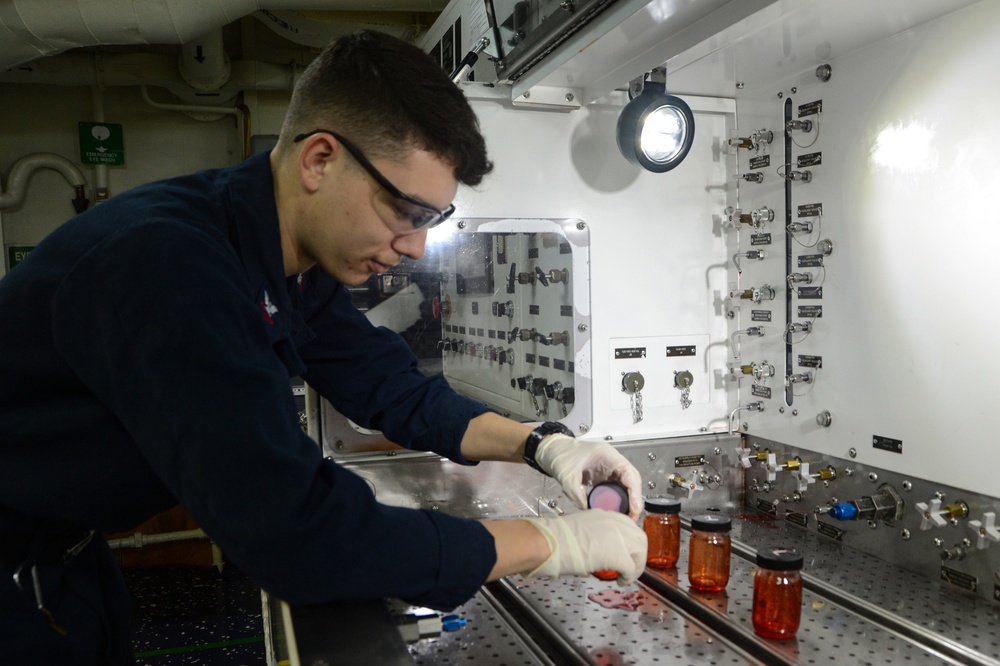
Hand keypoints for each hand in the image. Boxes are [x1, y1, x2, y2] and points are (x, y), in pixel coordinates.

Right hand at [523, 511, 646, 585]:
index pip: (627, 526)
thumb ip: (592, 538)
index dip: (629, 542)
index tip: (626, 552)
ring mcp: (617, 536)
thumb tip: (595, 555)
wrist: (547, 542)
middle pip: (639, 537)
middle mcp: (613, 521)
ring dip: (637, 565)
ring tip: (627, 576)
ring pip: (640, 551)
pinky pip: (632, 568)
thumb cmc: (553, 538)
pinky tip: (621, 581)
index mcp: (602, 514)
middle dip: (638, 553)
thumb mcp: (578, 530)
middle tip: (631, 567)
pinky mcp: (617, 554)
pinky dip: (629, 577)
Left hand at [535, 434, 643, 519]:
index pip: (629, 472)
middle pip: (631, 480)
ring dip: (628, 500)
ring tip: (626, 516)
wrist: (551, 450)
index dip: (634, 491)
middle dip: (634, 498)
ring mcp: (608, 468)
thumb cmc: (560, 454)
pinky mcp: (603, 476)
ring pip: (625, 484)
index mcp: (607, 455)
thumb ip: (576, 492)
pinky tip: (617, 509)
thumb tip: (587, 509)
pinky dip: (618, 499)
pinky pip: (616, 488)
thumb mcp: (566, 475)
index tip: (634, 507)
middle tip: (632, 516)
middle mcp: (611, 460)